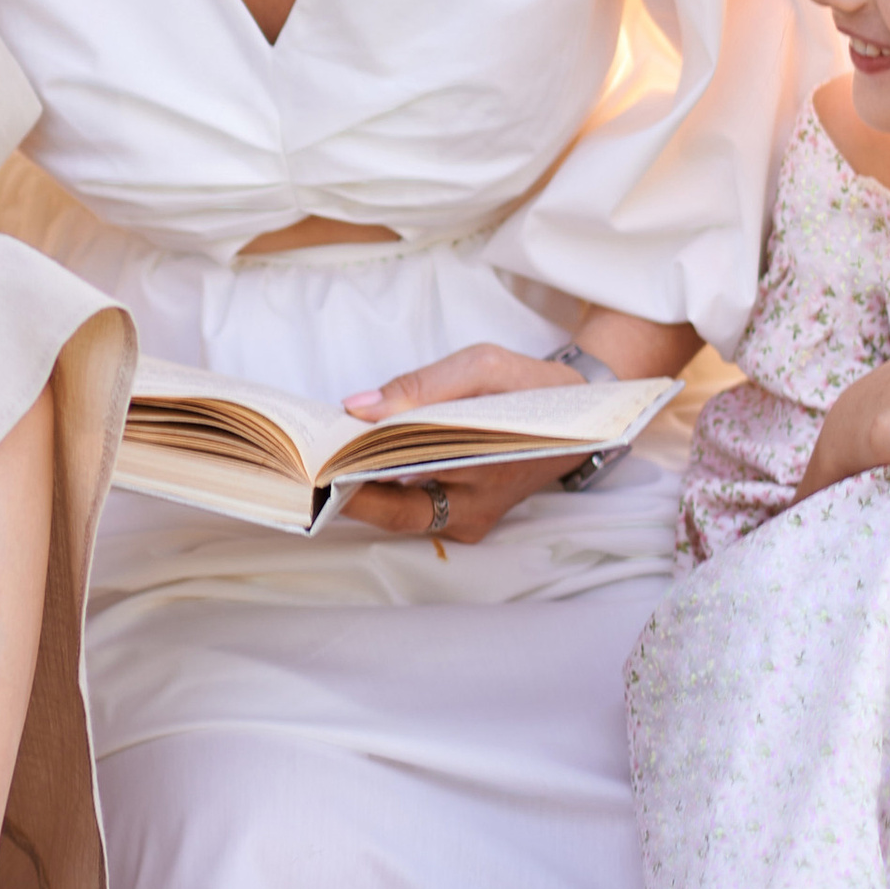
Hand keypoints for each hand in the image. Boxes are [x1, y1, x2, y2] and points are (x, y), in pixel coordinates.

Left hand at [336, 341, 599, 544]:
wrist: (580, 418)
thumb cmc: (530, 389)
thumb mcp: (483, 367)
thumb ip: (421, 387)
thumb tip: (357, 408)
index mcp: (485, 472)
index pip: (404, 486)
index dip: (354, 476)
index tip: (317, 456)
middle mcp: (476, 509)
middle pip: (395, 511)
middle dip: (346, 487)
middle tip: (309, 461)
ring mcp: (470, 521)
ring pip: (400, 515)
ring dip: (361, 488)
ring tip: (327, 456)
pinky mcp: (464, 520)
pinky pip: (414, 509)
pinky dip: (381, 488)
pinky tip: (358, 460)